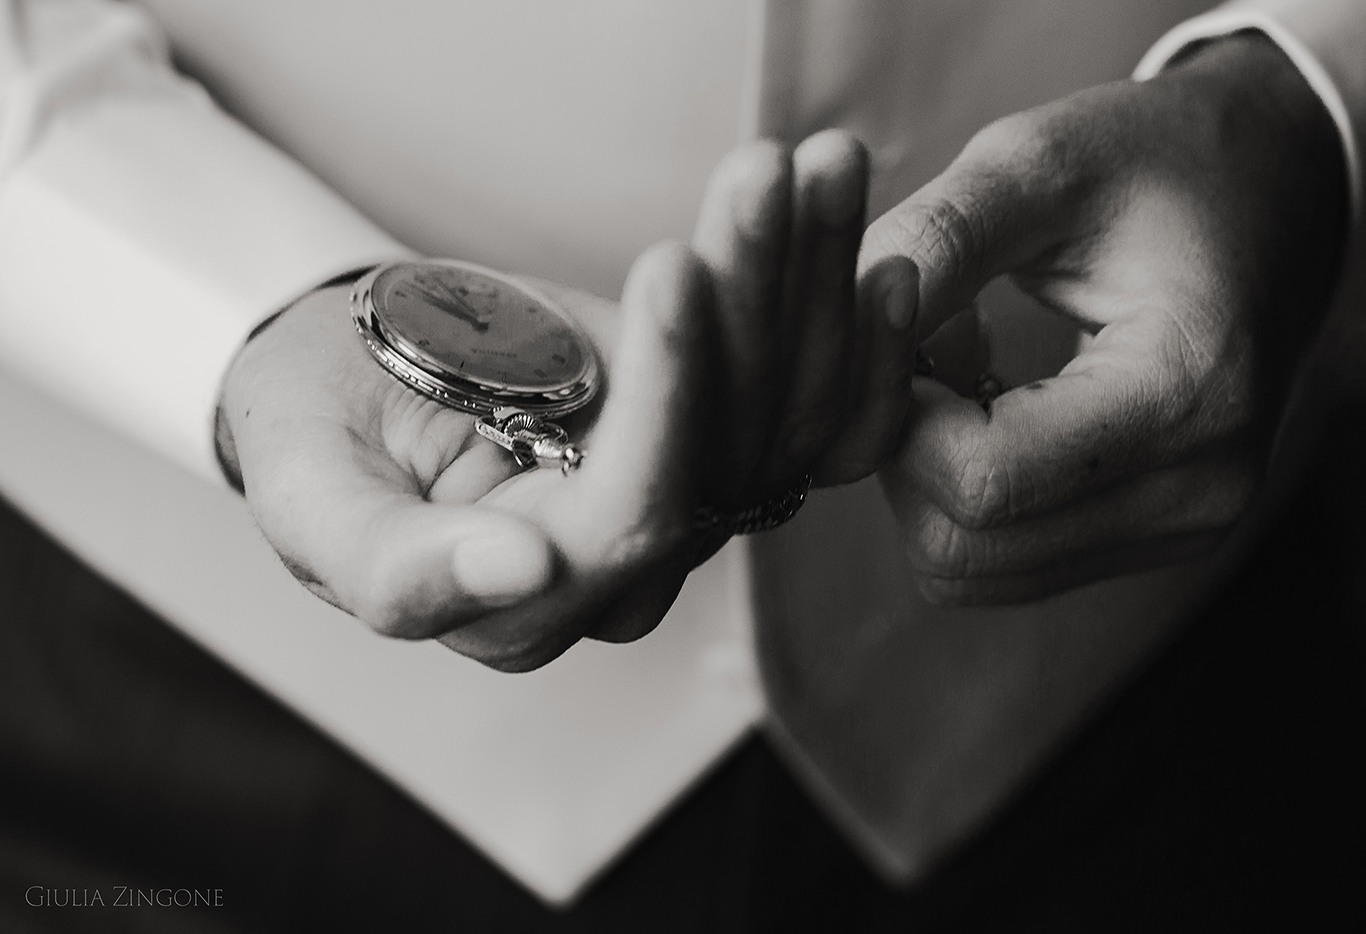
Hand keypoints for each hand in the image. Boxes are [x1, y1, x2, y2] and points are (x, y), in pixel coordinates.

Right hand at [216, 131, 876, 669]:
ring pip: (787, 408)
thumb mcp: (311, 495)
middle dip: (754, 301)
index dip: (662, 397)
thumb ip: (396, 563)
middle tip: (762, 176)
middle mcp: (628, 573)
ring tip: (814, 165)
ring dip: (808, 277)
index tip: (672, 268)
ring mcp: (685, 504)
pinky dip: (836, 301)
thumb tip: (520, 569)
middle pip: (730, 450)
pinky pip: (810, 388)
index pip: (629, 515)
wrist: (356, 380)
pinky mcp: (718, 443)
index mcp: (526, 611)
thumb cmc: (318, 434)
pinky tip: (853, 224)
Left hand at [861, 34, 1348, 603]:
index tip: (895, 329)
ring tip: (958, 372)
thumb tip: (836, 318)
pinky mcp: (1148, 536)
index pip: (980, 481)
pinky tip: (986, 407)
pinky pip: (1001, 563)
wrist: (1271, 189)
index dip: (897, 415)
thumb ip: (937, 237)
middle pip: (961, 547)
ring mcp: (1178, 527)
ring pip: (969, 570)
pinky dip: (961, 497)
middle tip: (919, 350)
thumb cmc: (1155, 161)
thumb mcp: (1039, 161)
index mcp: (1186, 391)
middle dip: (902, 453)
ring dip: (925, 480)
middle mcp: (1195, 489)